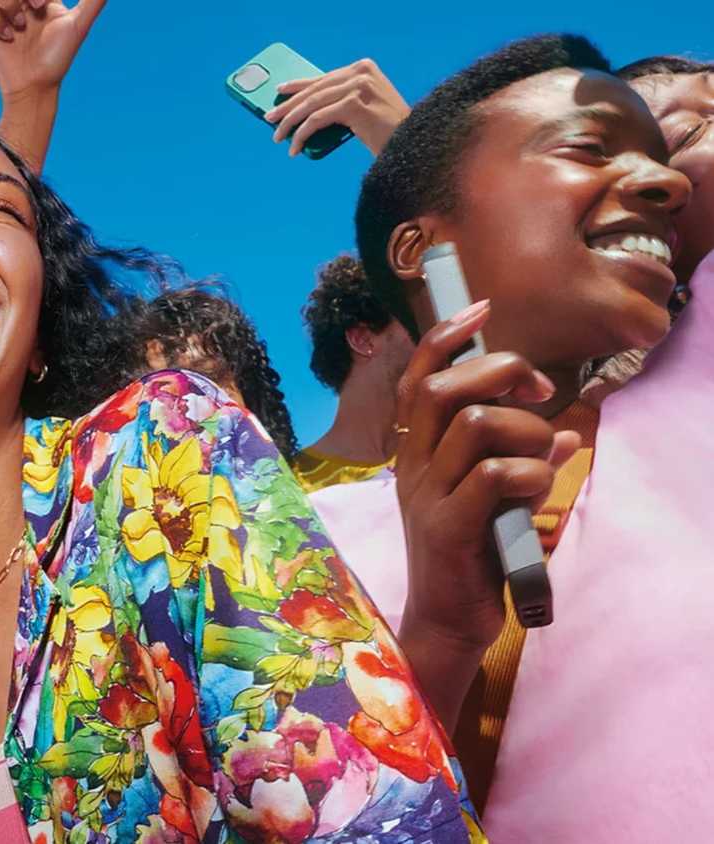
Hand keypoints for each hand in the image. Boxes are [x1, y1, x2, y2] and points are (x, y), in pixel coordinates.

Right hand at [0, 0, 106, 100]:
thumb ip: (93, 0)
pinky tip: (9, 38)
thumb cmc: (58, 58)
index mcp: (43, 0)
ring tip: (22, 27)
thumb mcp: (79, 24)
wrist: (34, 86)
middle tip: (38, 5)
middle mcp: (22, 4)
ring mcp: (2, 14)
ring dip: (11, 6)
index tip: (44, 3)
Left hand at [265, 58, 408, 155]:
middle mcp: (361, 72)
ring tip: (278, 137)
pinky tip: (294, 148)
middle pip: (314, 91)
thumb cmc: (387, 131)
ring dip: (290, 123)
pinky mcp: (353, 104)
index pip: (323, 77)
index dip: (298, 86)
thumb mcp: (364, 107)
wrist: (411, 143)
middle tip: (270, 119)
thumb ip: (341, 100)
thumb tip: (305, 108)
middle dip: (288, 107)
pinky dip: (301, 134)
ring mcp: (358, 87)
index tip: (280, 92)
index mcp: (364, 68)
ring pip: (311, 105)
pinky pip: (317, 120)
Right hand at [392, 300, 578, 652]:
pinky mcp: (447, 528)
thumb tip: (569, 434)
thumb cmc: (472, 555)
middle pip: (443, 388)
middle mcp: (413, 467)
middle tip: (539, 393)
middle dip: (500, 372)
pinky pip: (495, 475)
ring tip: (542, 458)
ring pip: (475, 424)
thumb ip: (518, 460)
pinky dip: (532, 473)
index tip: (481, 307)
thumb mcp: (490, 497)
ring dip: (527, 431)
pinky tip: (539, 491)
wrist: (446, 621)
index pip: (418, 377)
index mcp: (417, 453)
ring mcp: (426, 496)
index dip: (446, 336)